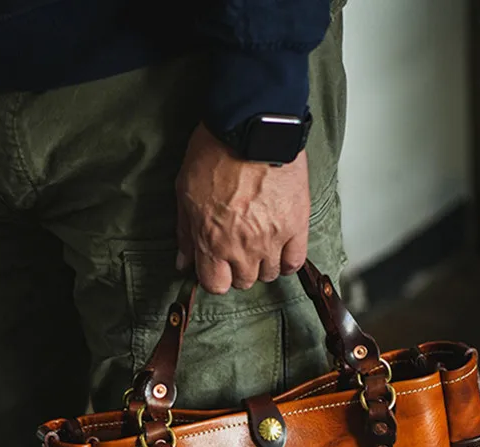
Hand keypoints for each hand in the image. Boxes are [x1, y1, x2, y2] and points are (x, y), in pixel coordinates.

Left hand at [175, 123, 310, 294]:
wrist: (251, 129)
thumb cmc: (215, 155)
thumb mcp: (185, 194)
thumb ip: (185, 233)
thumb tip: (183, 262)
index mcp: (212, 243)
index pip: (215, 285)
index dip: (214, 277)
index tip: (216, 266)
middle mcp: (242, 248)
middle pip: (243, 281)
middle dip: (238, 270)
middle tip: (237, 251)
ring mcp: (271, 239)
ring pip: (270, 274)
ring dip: (263, 265)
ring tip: (260, 247)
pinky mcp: (296, 225)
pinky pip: (296, 260)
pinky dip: (288, 261)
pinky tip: (281, 251)